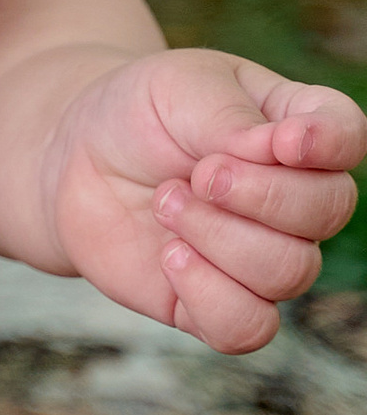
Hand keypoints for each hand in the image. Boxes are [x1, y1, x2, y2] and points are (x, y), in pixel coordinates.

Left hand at [42, 50, 363, 354]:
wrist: (75, 160)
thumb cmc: (139, 113)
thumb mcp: (179, 87)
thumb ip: (232, 118)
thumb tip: (284, 150)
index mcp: (297, 129)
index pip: (347, 137)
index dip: (329, 144)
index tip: (281, 142)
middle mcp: (297, 198)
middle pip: (329, 210)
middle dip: (258, 193)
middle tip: (196, 173)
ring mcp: (264, 255)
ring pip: (290, 272)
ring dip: (219, 237)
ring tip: (167, 202)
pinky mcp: (221, 303)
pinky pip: (250, 327)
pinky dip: (209, 295)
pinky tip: (170, 257)